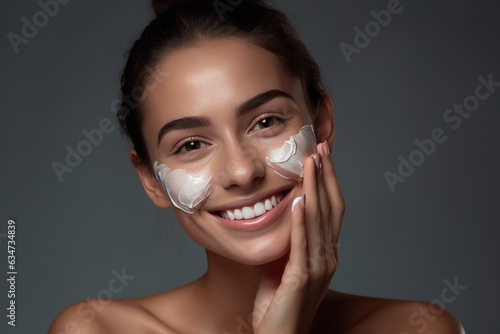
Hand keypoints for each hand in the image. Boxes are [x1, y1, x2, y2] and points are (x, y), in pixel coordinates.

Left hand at [252, 141, 344, 333]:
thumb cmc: (280, 305)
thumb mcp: (285, 266)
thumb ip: (290, 242)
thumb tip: (283, 214)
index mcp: (326, 253)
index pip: (331, 209)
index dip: (328, 181)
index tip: (321, 155)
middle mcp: (328, 257)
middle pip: (331, 208)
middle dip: (326, 175)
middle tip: (321, 147)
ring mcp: (317, 268)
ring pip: (318, 220)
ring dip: (314, 188)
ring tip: (310, 162)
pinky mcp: (300, 279)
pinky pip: (301, 244)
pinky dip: (301, 221)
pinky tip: (298, 199)